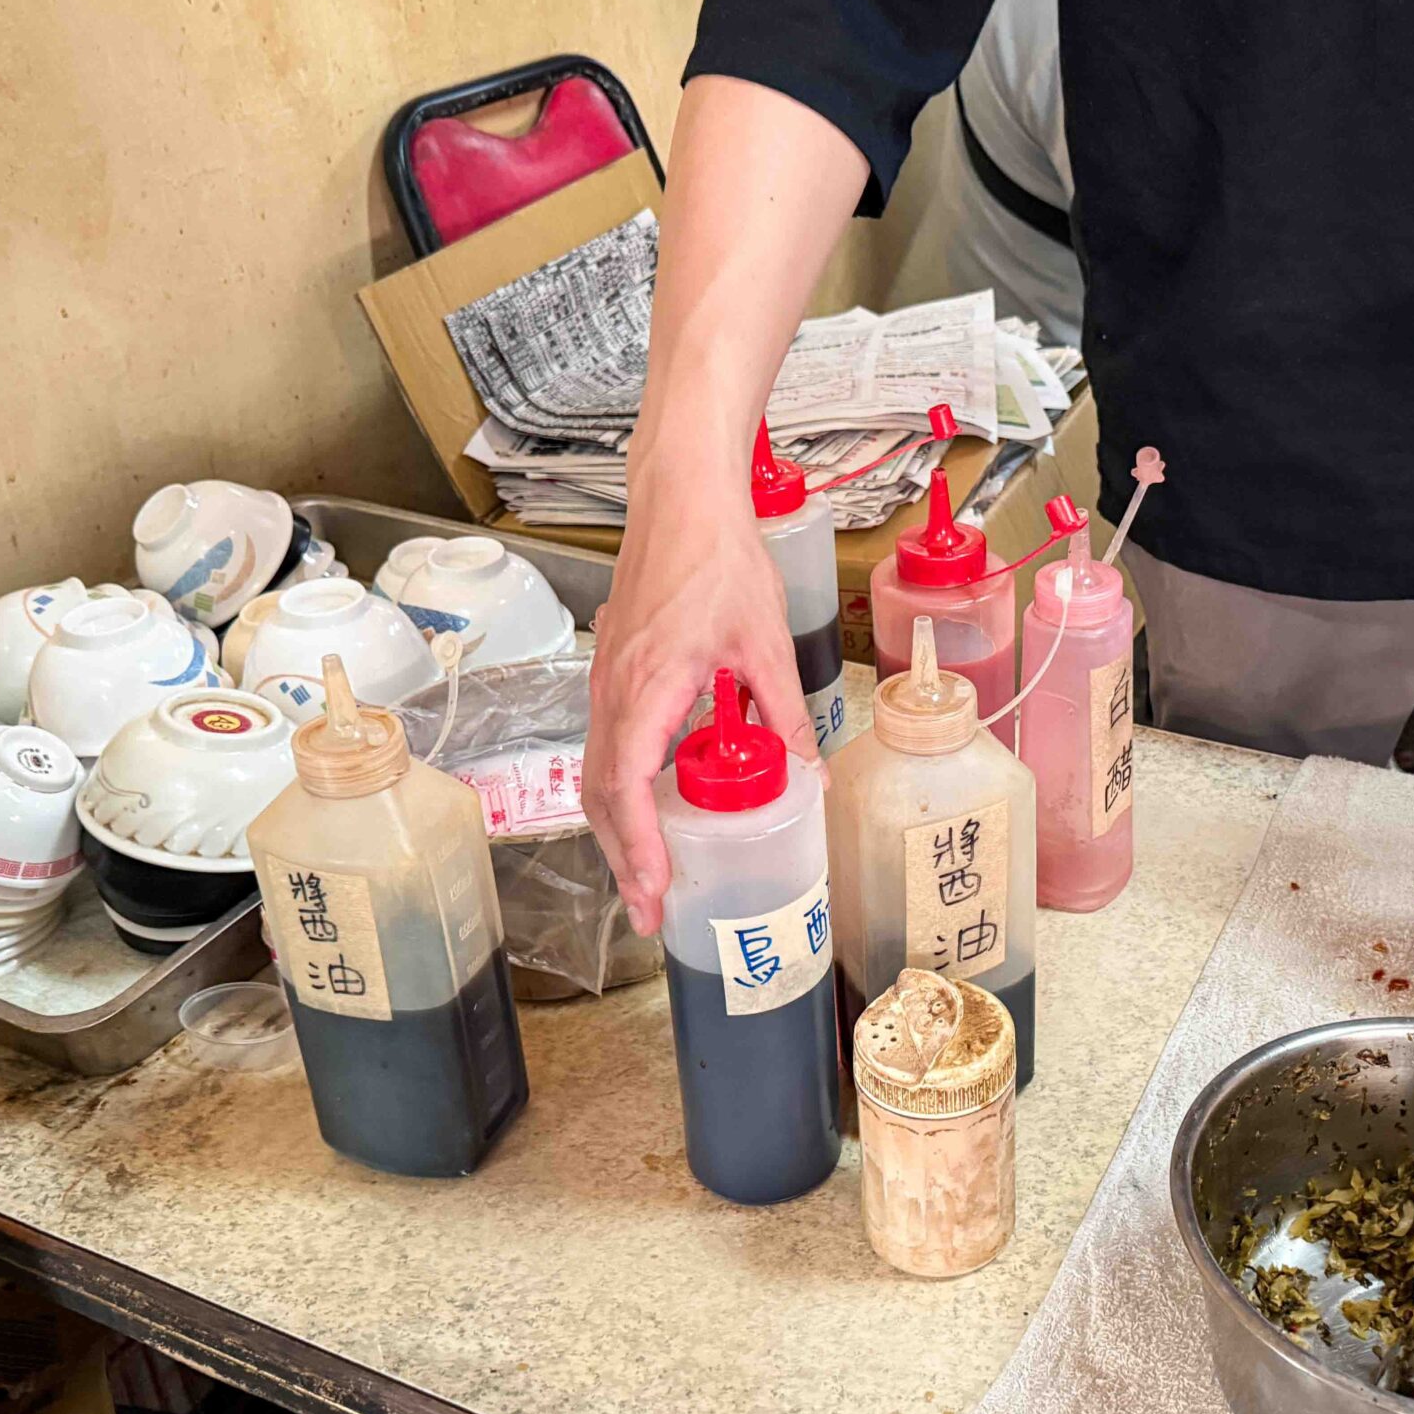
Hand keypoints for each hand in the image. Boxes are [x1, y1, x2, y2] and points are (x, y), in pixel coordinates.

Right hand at [583, 462, 817, 936]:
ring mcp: (607, 683)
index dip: (638, 848)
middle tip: (648, 912)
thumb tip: (814, 777)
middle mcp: (614, 693)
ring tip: (644, 877)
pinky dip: (620, 792)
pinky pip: (607, 746)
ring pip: (598, 774)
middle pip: (602, 796)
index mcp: (646, 690)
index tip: (654, 891)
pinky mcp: (614, 672)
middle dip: (622, 860)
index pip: (626, 789)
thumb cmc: (718, 560)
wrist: (682, 501)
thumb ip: (785, 716)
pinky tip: (646, 812)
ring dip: (617, 831)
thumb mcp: (764, 643)